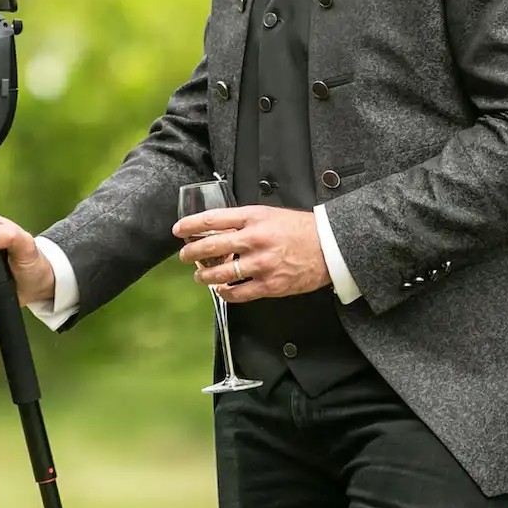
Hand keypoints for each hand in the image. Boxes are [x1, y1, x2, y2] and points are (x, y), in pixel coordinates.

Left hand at [173, 206, 328, 302]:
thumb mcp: (270, 214)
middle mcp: (254, 239)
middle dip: (191, 253)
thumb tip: (217, 229)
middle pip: (211, 246)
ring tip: (200, 276)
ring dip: (204, 277)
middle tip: (184, 255)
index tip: (178, 230)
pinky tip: (222, 290)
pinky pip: (238, 293)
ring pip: (220, 274)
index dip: (190, 225)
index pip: (212, 219)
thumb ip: (245, 221)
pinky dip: (225, 293)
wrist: (330, 246)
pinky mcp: (269, 284)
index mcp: (253, 218)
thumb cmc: (301, 228)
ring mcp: (261, 264)